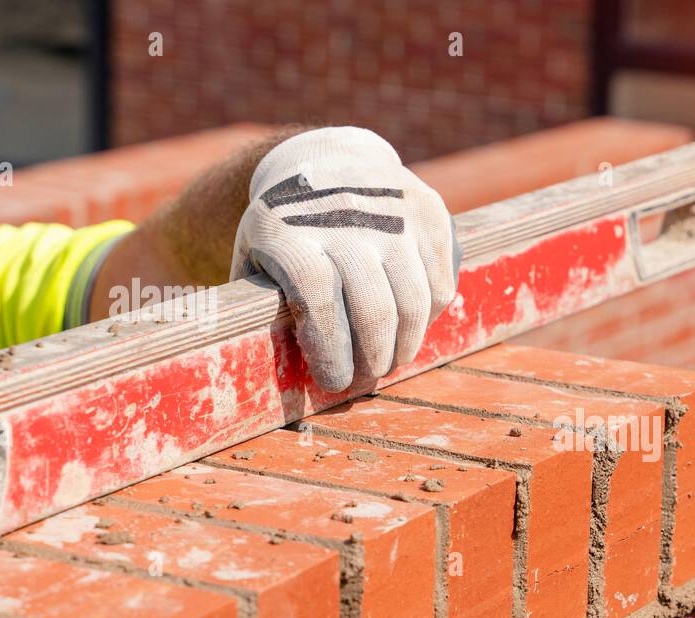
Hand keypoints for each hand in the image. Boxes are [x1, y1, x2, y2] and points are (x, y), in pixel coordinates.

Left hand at [230, 127, 459, 391]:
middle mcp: (347, 218)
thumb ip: (257, 303)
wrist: (328, 160)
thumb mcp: (255, 253)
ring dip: (405, 344)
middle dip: (374, 357)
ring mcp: (395, 215)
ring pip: (414, 300)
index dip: (330, 348)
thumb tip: (259, 360)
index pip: (319, 299)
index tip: (335, 380)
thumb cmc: (286, 228)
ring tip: (393, 360)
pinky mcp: (430, 215)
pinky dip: (429, 315)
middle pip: (374, 307)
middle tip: (367, 378)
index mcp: (293, 231)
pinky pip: (440, 283)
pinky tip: (411, 325)